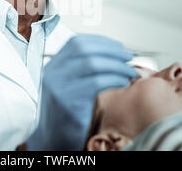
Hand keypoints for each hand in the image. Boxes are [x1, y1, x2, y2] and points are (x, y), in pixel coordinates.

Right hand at [27, 34, 137, 150]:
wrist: (51, 139)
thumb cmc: (66, 113)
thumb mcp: (68, 85)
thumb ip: (81, 69)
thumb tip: (113, 54)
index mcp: (53, 66)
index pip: (77, 42)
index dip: (101, 41)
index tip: (118, 46)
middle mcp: (52, 73)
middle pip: (85, 50)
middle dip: (112, 51)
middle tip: (128, 56)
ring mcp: (59, 87)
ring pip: (92, 64)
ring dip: (117, 65)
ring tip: (129, 71)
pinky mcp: (68, 102)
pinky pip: (96, 83)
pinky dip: (114, 79)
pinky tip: (122, 82)